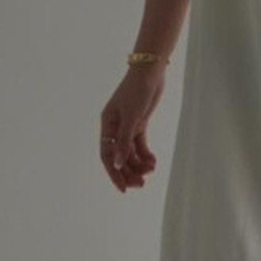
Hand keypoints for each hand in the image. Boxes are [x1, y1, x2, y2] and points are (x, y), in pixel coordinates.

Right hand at [100, 63, 164, 191]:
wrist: (150, 71)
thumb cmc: (137, 91)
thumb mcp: (132, 119)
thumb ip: (125, 143)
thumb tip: (117, 165)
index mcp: (107, 126)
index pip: (107, 156)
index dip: (114, 174)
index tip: (124, 189)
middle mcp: (115, 128)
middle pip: (119, 157)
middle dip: (129, 172)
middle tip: (141, 184)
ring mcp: (128, 126)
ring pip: (131, 152)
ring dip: (139, 164)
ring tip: (151, 170)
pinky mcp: (140, 123)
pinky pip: (140, 145)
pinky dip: (146, 154)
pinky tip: (153, 162)